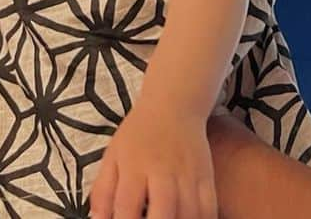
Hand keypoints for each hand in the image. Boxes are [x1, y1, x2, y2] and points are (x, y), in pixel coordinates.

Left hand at [89, 102, 216, 218]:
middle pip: (163, 212)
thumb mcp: (112, 155)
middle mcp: (162, 170)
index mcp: (134, 166)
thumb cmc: (139, 134)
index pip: (126, 206)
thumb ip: (102, 192)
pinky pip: (209, 207)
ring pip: (189, 214)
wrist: (174, 103)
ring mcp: (187, 173)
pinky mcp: (206, 175)